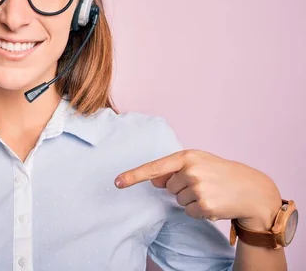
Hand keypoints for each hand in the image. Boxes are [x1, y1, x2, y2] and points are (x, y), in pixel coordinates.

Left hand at [115, 150, 282, 230]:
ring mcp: (197, 189)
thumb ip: (173, 169)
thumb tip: (152, 180)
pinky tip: (213, 202)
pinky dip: (198, 210)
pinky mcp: (204, 206)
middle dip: (182, 188)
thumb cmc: (221, 173)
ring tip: (210, 192)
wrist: (251, 189)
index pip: (154, 167)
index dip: (134, 176)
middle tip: (204, 184)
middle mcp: (190, 171)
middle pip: (168, 187)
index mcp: (186, 157)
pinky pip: (188, 211)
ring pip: (177, 200)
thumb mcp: (198, 163)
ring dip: (191, 200)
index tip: (117, 182)